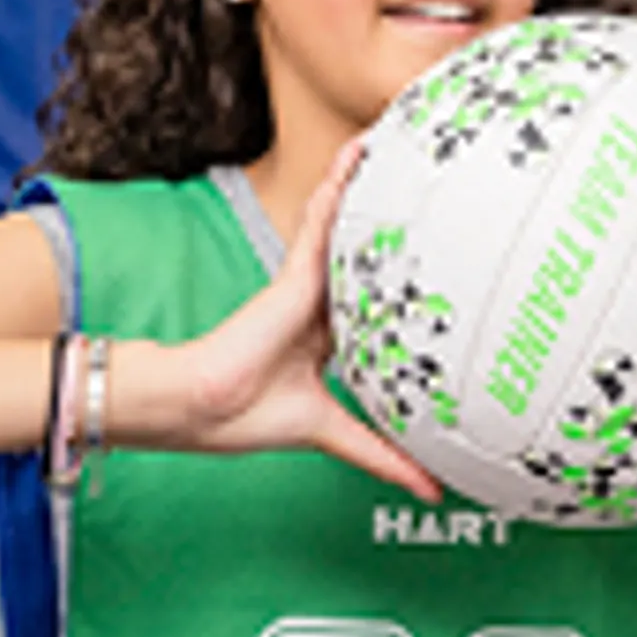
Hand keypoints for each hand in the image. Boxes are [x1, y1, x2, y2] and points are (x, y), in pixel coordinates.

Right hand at [141, 140, 441, 501]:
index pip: (367, 298)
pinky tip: (357, 160)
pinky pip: (321, 226)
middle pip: (356, 252)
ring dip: (359, 187)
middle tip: (417, 177)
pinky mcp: (291, 280)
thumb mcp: (334, 433)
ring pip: (339, 229)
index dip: (394, 276)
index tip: (429, 255)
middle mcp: (315, 307)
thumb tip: (434, 489)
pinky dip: (338, 192)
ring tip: (386, 146)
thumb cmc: (247, 415)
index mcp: (323, 338)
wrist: (202, 405)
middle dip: (382, 217)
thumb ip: (383, 454)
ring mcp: (301, 289)